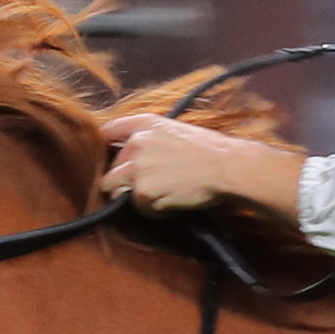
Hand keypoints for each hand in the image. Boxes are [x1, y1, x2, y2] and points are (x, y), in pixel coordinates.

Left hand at [96, 114, 303, 217]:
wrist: (227, 167)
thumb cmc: (212, 151)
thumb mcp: (177, 130)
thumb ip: (153, 138)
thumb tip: (137, 156)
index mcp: (145, 123)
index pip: (109, 131)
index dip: (107, 147)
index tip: (111, 159)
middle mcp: (136, 142)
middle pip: (112, 167)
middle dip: (125, 180)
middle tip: (150, 186)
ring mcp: (137, 167)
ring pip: (115, 188)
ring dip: (133, 196)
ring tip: (160, 196)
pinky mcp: (143, 191)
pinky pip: (139, 207)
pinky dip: (153, 210)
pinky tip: (173, 202)